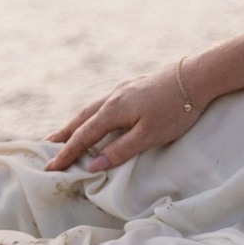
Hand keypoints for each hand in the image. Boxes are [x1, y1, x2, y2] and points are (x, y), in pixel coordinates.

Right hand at [44, 60, 200, 172]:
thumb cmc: (176, 109)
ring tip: (66, 134)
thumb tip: (93, 165)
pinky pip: (104, 104)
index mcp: (113, 110)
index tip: (50, 168)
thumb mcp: (149, 136)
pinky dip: (92, 115)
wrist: (197, 76)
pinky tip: (98, 118)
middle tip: (46, 148)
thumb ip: (120, 150)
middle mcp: (113, 98)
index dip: (66, 154)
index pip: (83, 137)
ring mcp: (122, 90)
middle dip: (63, 135)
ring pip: (92, 109)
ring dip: (76, 123)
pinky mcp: (133, 87)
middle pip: (81, 120)